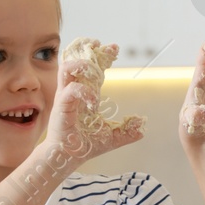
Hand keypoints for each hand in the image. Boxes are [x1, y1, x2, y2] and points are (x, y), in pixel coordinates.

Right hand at [47, 47, 144, 163]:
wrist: (66, 159)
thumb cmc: (83, 146)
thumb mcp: (111, 137)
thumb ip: (126, 130)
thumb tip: (143, 126)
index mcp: (84, 93)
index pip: (92, 67)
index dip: (102, 55)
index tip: (114, 48)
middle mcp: (72, 91)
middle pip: (76, 59)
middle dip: (88, 49)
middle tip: (100, 46)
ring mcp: (65, 97)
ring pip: (66, 67)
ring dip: (82, 65)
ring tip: (96, 73)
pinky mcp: (61, 107)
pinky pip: (70, 90)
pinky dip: (83, 92)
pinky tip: (94, 102)